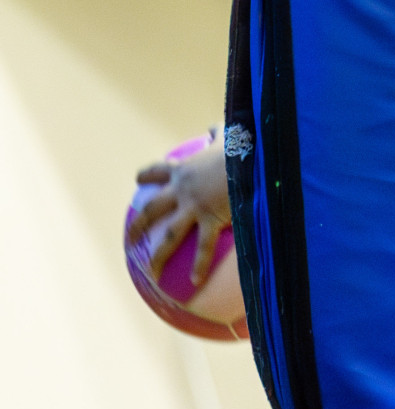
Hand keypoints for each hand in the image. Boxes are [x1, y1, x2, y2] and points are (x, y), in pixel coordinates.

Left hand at [127, 137, 231, 285]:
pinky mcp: (209, 220)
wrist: (249, 160)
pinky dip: (200, 265)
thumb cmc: (239, 147)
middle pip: (151, 209)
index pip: (155, 172)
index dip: (146, 176)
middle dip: (139, 225)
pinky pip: (202, 246)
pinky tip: (195, 282)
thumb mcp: (226, 137)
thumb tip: (216, 126)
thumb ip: (218, 134)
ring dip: (157, 255)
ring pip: (168, 235)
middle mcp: (181, 191)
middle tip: (131, 238)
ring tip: (151, 272)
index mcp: (182, 170)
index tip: (139, 180)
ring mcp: (193, 208)